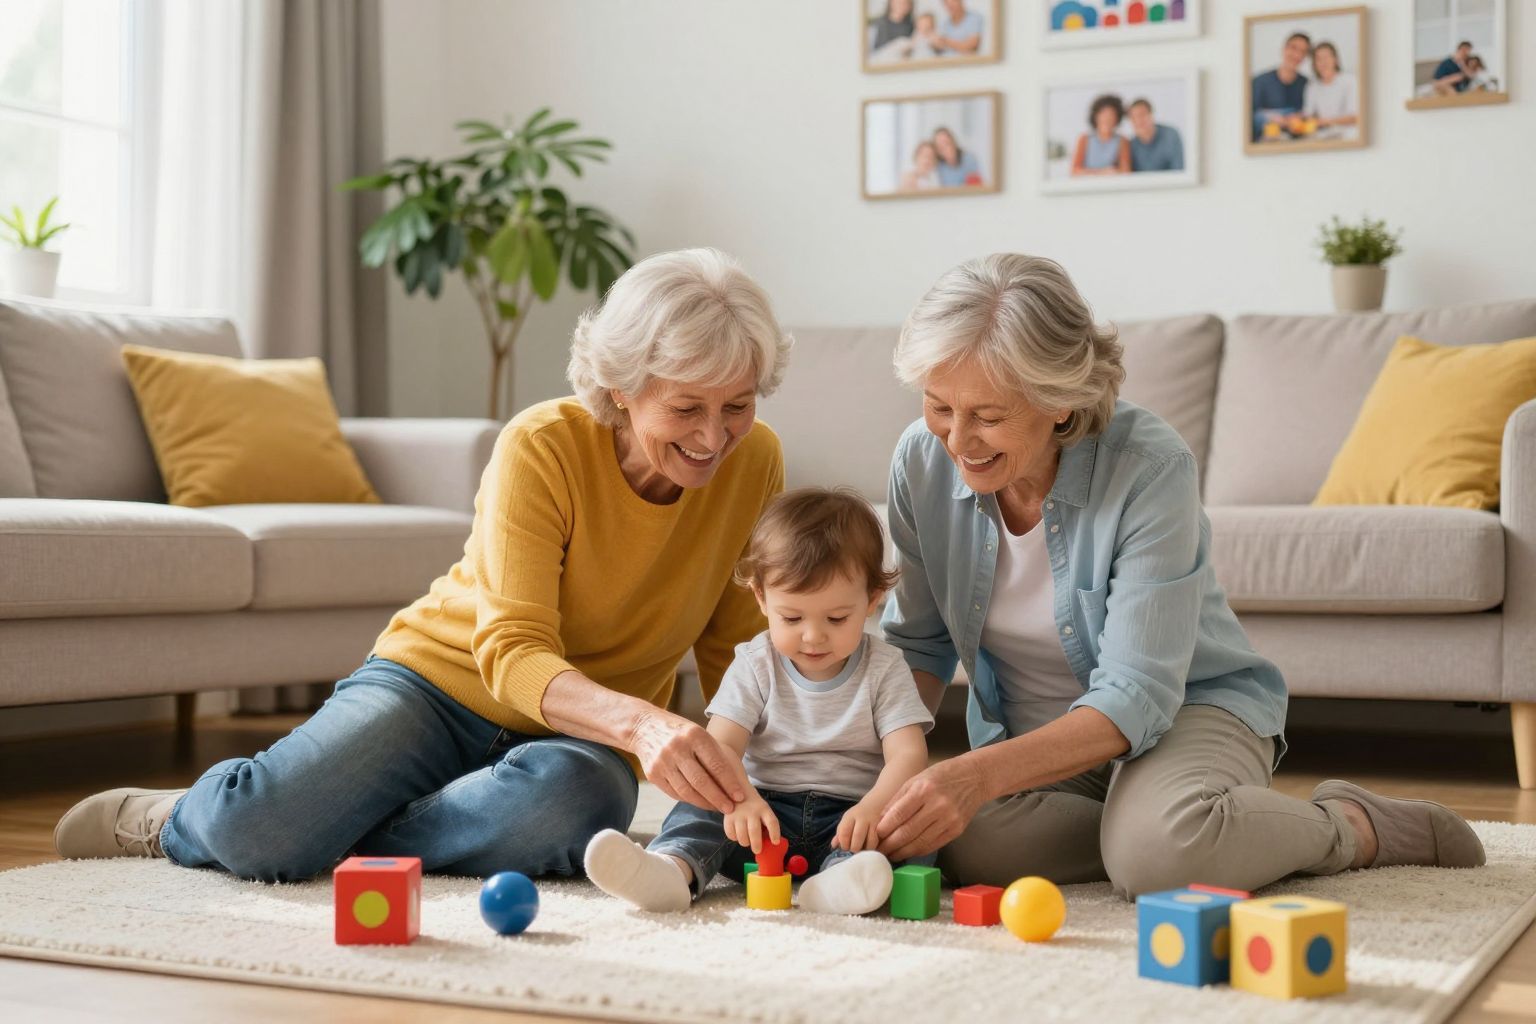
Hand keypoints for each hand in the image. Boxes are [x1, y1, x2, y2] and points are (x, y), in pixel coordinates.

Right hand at [629, 709, 747, 813]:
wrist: (644, 727)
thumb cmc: (680, 732)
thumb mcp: (698, 733)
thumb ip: (712, 754)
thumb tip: (732, 783)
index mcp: (694, 735)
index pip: (716, 765)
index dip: (729, 783)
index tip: (739, 796)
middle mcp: (677, 748)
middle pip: (701, 781)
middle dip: (718, 798)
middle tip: (730, 808)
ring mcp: (662, 762)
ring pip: (687, 791)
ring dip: (704, 803)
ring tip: (716, 808)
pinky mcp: (652, 774)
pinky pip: (674, 793)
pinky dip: (689, 800)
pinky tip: (699, 802)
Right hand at [724, 792, 780, 853]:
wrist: (737, 791)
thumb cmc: (754, 808)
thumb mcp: (763, 811)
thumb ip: (767, 826)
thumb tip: (769, 845)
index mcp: (764, 809)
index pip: (772, 821)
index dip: (774, 833)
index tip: (775, 842)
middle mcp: (751, 811)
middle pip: (754, 831)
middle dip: (756, 844)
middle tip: (757, 850)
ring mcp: (738, 814)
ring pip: (741, 836)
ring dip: (745, 842)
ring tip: (747, 841)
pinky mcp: (727, 818)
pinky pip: (731, 835)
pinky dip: (735, 838)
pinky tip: (738, 834)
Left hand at [833, 801, 882, 852]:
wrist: (873, 806)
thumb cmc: (856, 817)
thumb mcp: (846, 821)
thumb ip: (840, 834)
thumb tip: (834, 846)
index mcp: (850, 817)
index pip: (844, 832)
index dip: (844, 843)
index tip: (844, 847)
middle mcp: (862, 819)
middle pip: (857, 836)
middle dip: (854, 847)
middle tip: (853, 850)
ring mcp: (874, 823)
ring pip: (870, 841)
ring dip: (865, 850)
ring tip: (862, 851)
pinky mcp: (882, 829)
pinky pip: (878, 842)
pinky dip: (873, 848)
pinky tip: (869, 848)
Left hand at [874, 758, 987, 861]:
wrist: (975, 777)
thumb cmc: (941, 775)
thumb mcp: (916, 779)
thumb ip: (898, 799)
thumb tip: (881, 821)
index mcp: (924, 789)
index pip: (899, 814)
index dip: (885, 828)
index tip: (876, 835)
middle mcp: (938, 805)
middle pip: (908, 832)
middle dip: (890, 844)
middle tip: (879, 851)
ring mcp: (949, 820)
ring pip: (920, 842)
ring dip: (902, 852)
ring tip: (891, 854)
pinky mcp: (957, 830)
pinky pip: (933, 845)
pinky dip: (918, 851)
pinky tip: (908, 852)